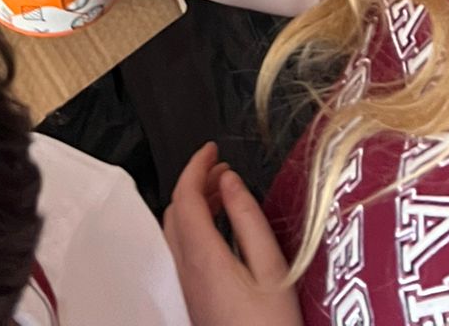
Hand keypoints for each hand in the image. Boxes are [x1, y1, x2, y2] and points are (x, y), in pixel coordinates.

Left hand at [164, 144, 301, 325]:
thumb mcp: (272, 268)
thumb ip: (249, 220)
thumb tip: (230, 181)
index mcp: (203, 256)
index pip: (185, 196)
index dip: (196, 165)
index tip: (213, 148)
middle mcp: (187, 270)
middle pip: (176, 212)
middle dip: (196, 182)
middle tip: (224, 170)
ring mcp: (187, 287)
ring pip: (177, 231)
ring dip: (196, 204)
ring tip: (226, 194)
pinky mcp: (194, 300)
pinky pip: (184, 250)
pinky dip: (197, 226)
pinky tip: (222, 229)